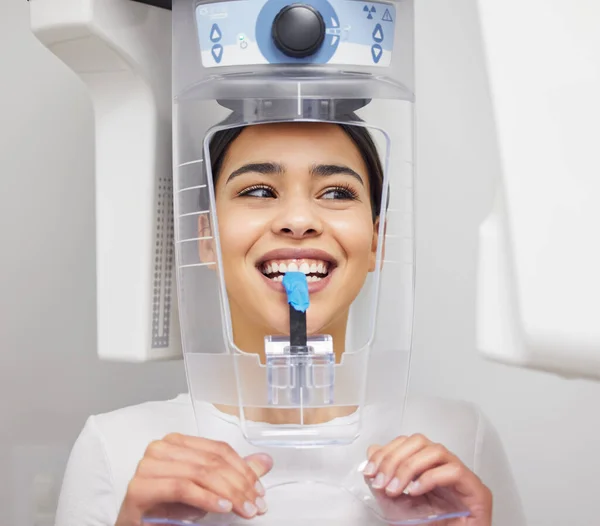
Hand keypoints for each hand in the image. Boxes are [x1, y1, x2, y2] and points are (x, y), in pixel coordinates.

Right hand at [115, 433, 272, 525]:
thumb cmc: (167, 508)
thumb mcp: (206, 489)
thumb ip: (233, 474)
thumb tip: (265, 461)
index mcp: (177, 442)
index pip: (219, 450)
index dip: (244, 469)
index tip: (259, 491)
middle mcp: (161, 448)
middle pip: (212, 462)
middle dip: (240, 485)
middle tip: (256, 505)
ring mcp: (148, 466)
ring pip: (200, 474)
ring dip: (228, 493)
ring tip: (244, 509)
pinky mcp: (140, 488)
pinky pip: (182, 488)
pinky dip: (206, 498)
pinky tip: (223, 507)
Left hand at [363, 434, 491, 525]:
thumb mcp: (395, 503)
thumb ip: (383, 478)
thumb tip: (372, 450)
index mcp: (427, 465)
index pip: (406, 443)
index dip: (386, 452)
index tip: (369, 472)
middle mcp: (445, 465)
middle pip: (419, 441)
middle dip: (394, 459)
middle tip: (381, 482)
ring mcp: (462, 475)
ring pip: (436, 451)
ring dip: (409, 467)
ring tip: (395, 489)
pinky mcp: (476, 489)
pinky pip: (454, 471)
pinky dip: (429, 478)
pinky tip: (415, 491)